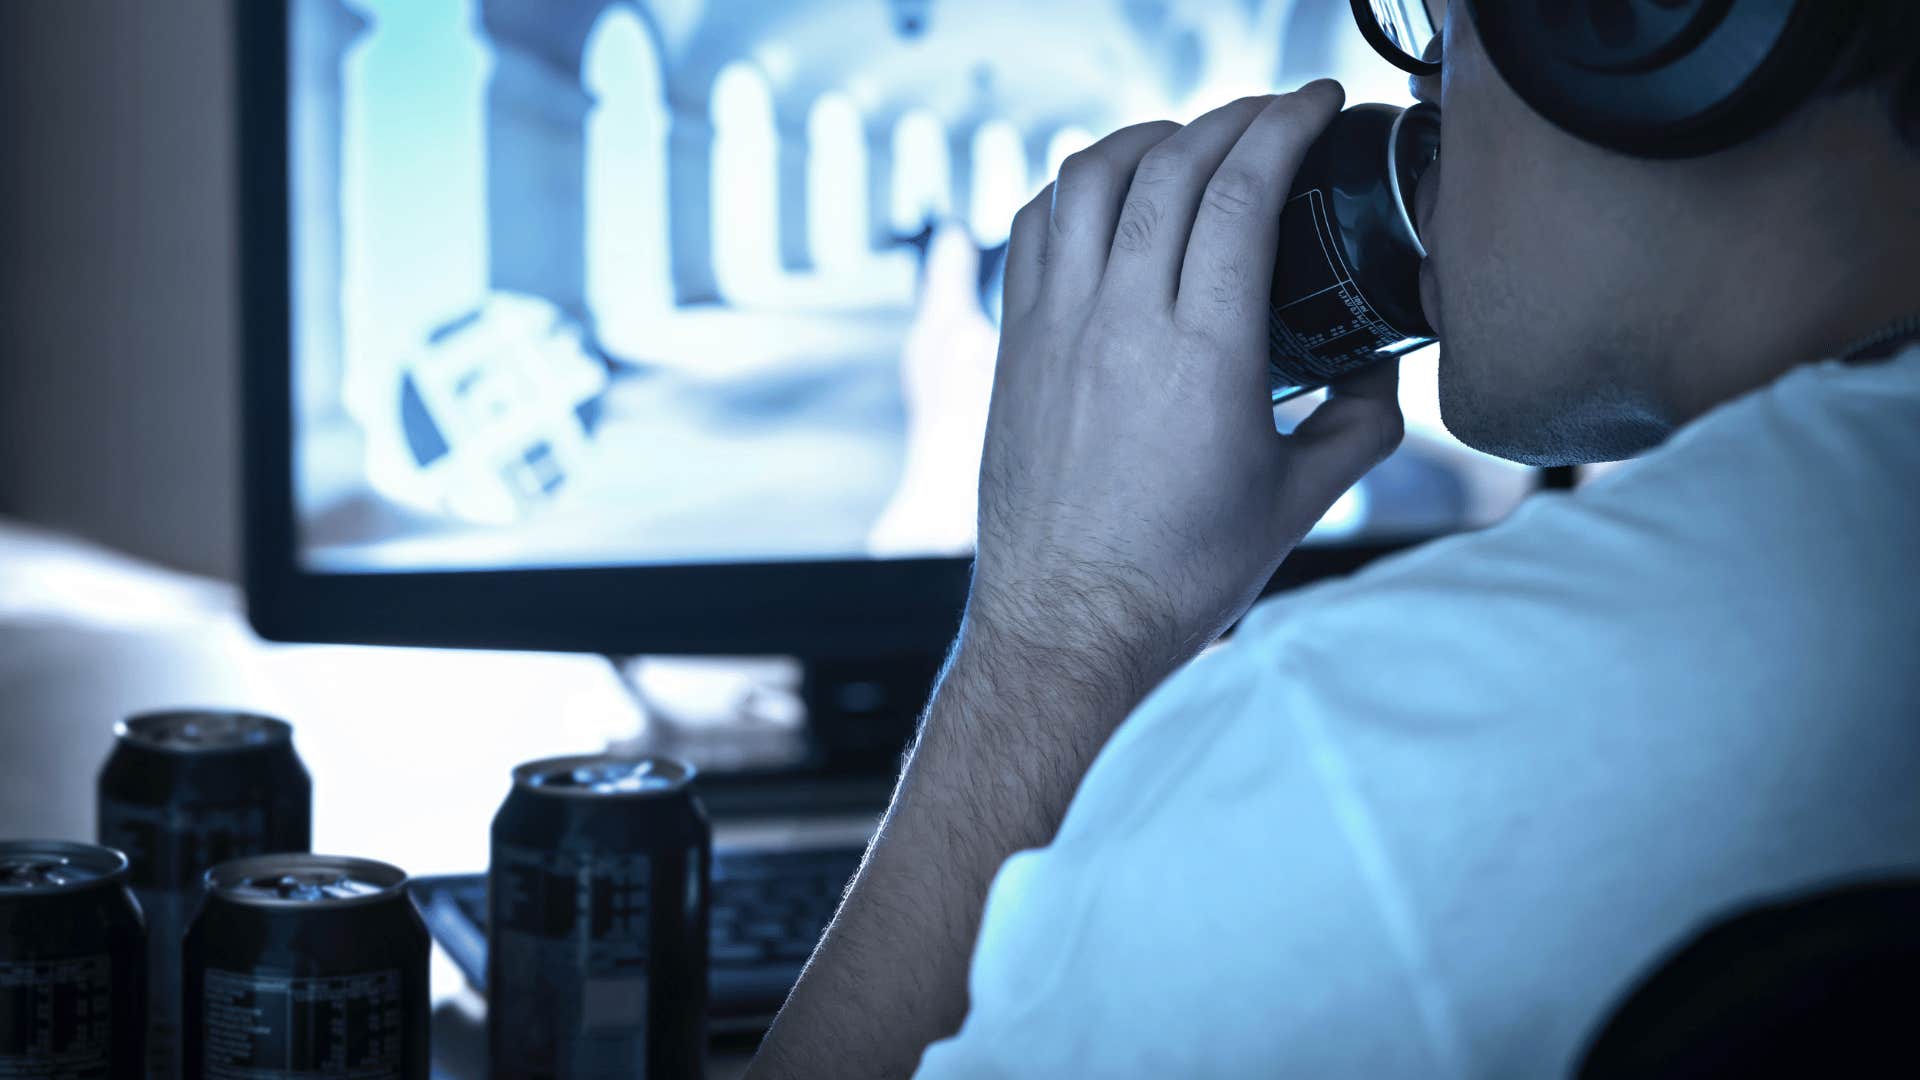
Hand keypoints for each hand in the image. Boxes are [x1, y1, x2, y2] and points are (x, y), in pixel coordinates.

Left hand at [970, 82, 1404, 685]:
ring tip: (1189, 139)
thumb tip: (1384, 374)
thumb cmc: (1178, 576)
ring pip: (1087, 179)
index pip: (1242, 188)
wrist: (1066, 627)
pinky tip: (1106, 198)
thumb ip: (1358, 425)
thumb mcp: (1298, 502)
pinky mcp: (1013, 347)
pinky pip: (1032, 229)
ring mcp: (1054, 328)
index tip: (1317, 101)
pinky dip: (1073, 188)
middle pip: (1171, 164)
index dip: (1285, 122)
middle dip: (1230, 116)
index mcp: (1204, 350)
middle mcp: (1119, 321)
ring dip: (1146, 138)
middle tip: (1272, 115)